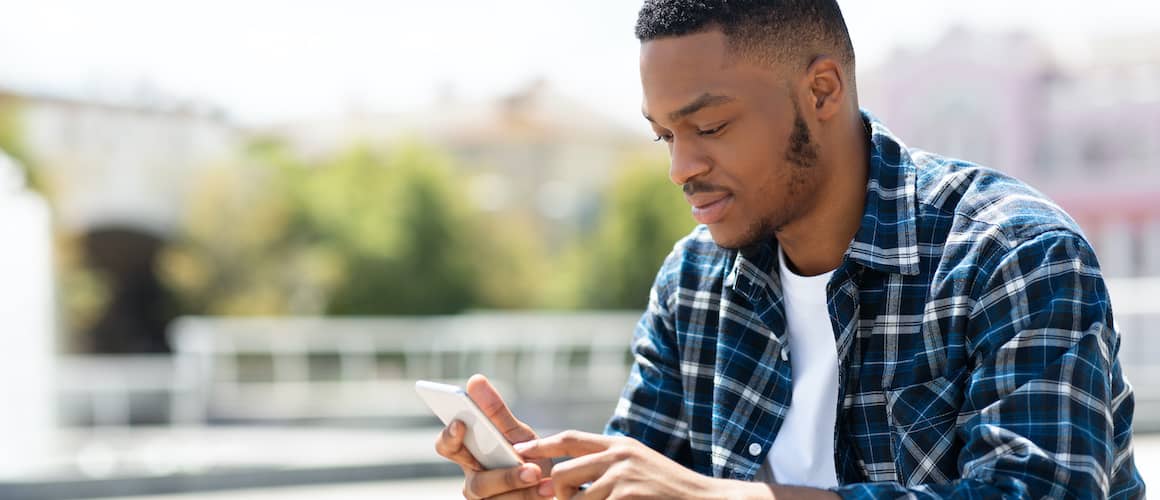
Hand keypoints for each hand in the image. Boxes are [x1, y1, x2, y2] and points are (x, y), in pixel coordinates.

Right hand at [434, 374, 552, 498]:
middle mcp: (473, 482)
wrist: (551, 484)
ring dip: (523, 489)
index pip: (446, 446)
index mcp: (469, 456)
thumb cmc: (527, 455)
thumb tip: (474, 380)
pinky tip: (547, 489)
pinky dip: (531, 498)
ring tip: (543, 477)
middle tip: (531, 469)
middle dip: (504, 477)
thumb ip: (495, 412)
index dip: (449, 436)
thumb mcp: (516, 432)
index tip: (461, 423)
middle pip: (477, 485)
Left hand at [515, 430, 722, 499]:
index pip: (570, 439)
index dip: (542, 445)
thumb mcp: (639, 465)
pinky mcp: (626, 498)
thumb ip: (608, 464)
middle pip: (561, 474)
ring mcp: (622, 478)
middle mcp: (618, 456)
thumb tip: (569, 474)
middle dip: (558, 496)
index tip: (520, 452)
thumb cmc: (670, 490)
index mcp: (619, 445)